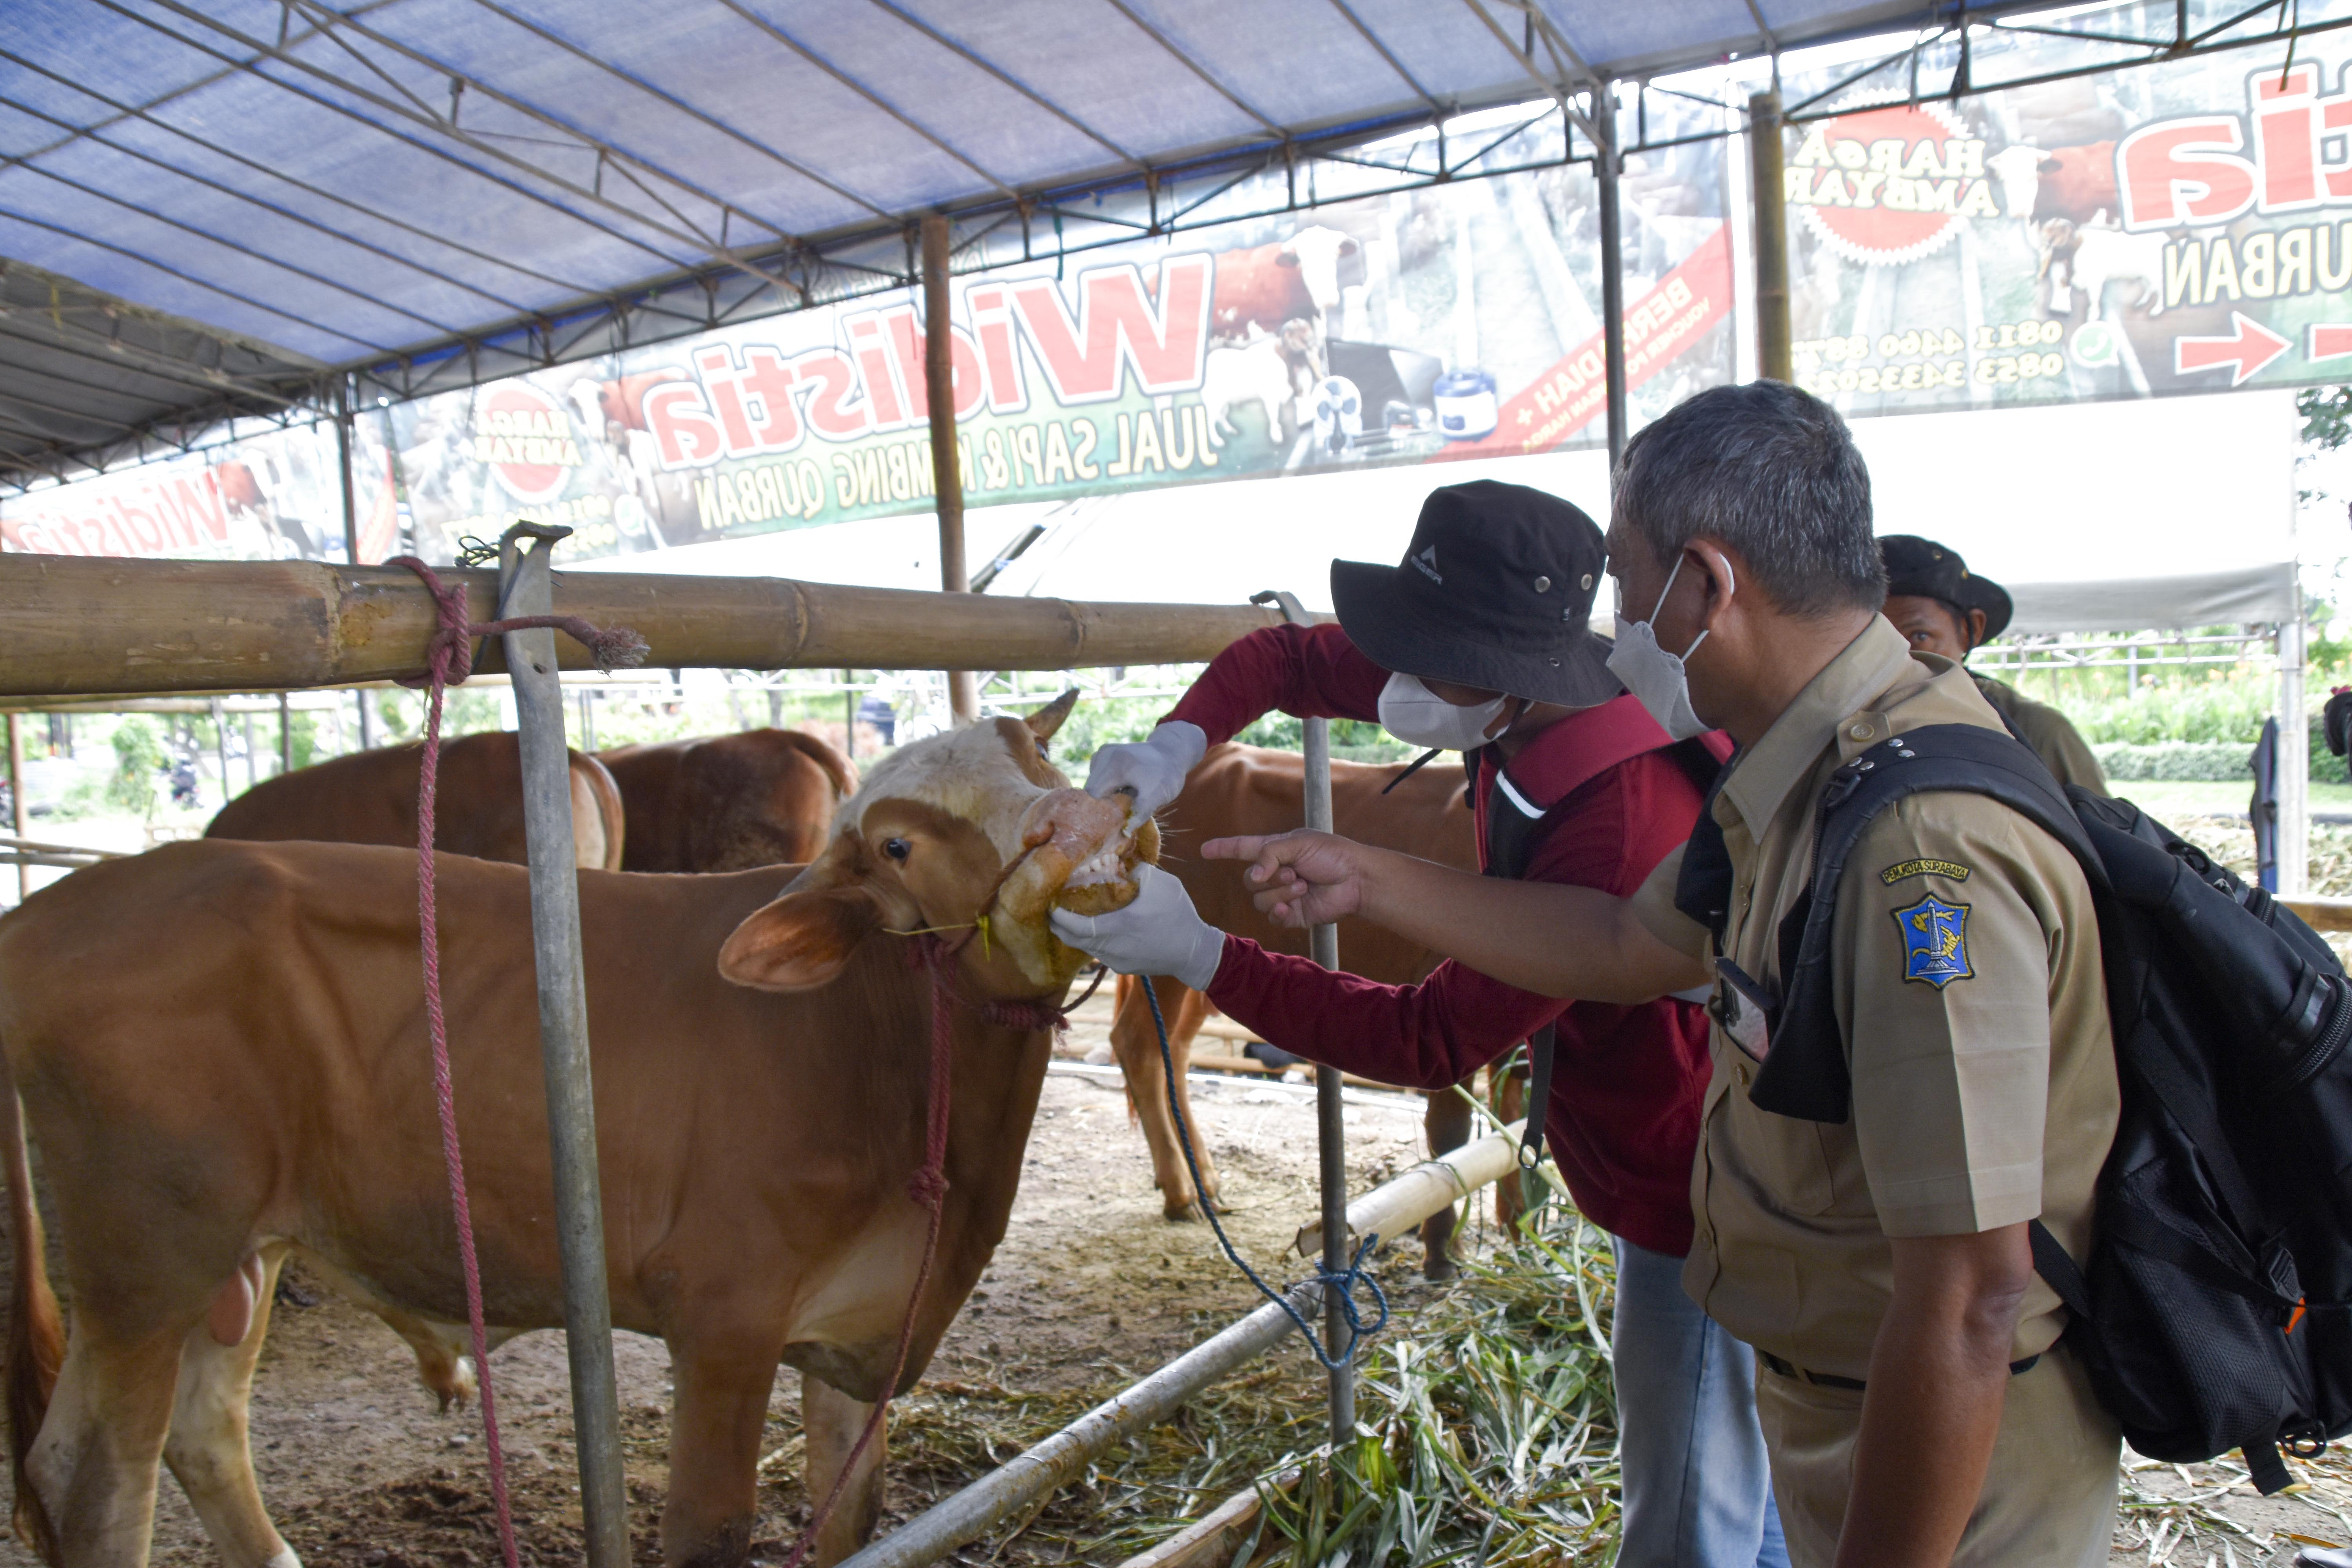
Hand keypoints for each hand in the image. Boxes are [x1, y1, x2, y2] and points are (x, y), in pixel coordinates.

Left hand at [1049, 864, 1225, 990]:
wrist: (1194, 951)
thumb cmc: (1178, 914)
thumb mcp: (1161, 884)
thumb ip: (1137, 872)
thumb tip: (1118, 862)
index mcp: (1119, 925)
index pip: (1076, 925)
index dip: (1059, 916)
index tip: (1051, 904)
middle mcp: (1112, 947)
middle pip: (1073, 940)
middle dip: (1059, 926)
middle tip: (1053, 911)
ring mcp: (1116, 961)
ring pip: (1085, 948)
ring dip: (1076, 933)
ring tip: (1072, 917)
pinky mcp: (1122, 967)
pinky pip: (1100, 953)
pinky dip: (1092, 940)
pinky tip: (1097, 928)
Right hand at [1082, 721, 1206, 818]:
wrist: (1171, 752)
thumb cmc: (1166, 775)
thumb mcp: (1158, 795)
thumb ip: (1140, 813)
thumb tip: (1124, 832)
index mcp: (1115, 764)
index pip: (1093, 794)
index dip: (1099, 811)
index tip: (1110, 823)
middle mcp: (1104, 755)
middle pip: (1090, 790)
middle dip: (1101, 804)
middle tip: (1118, 815)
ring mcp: (1102, 753)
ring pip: (1092, 784)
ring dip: (1104, 796)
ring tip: (1123, 800)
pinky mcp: (1103, 754)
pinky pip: (1097, 777)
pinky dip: (1106, 787)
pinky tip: (1121, 790)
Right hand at [1202, 829, 1371, 928]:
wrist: (1356, 879)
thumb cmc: (1331, 854)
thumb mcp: (1298, 842)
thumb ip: (1269, 854)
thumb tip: (1252, 877)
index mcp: (1274, 851)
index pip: (1241, 849)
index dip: (1223, 849)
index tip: (1204, 850)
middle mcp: (1274, 873)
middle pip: (1248, 880)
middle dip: (1269, 877)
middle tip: (1295, 873)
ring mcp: (1282, 895)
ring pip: (1259, 900)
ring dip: (1280, 892)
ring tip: (1303, 885)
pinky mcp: (1292, 914)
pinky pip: (1271, 917)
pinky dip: (1278, 911)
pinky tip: (1290, 906)